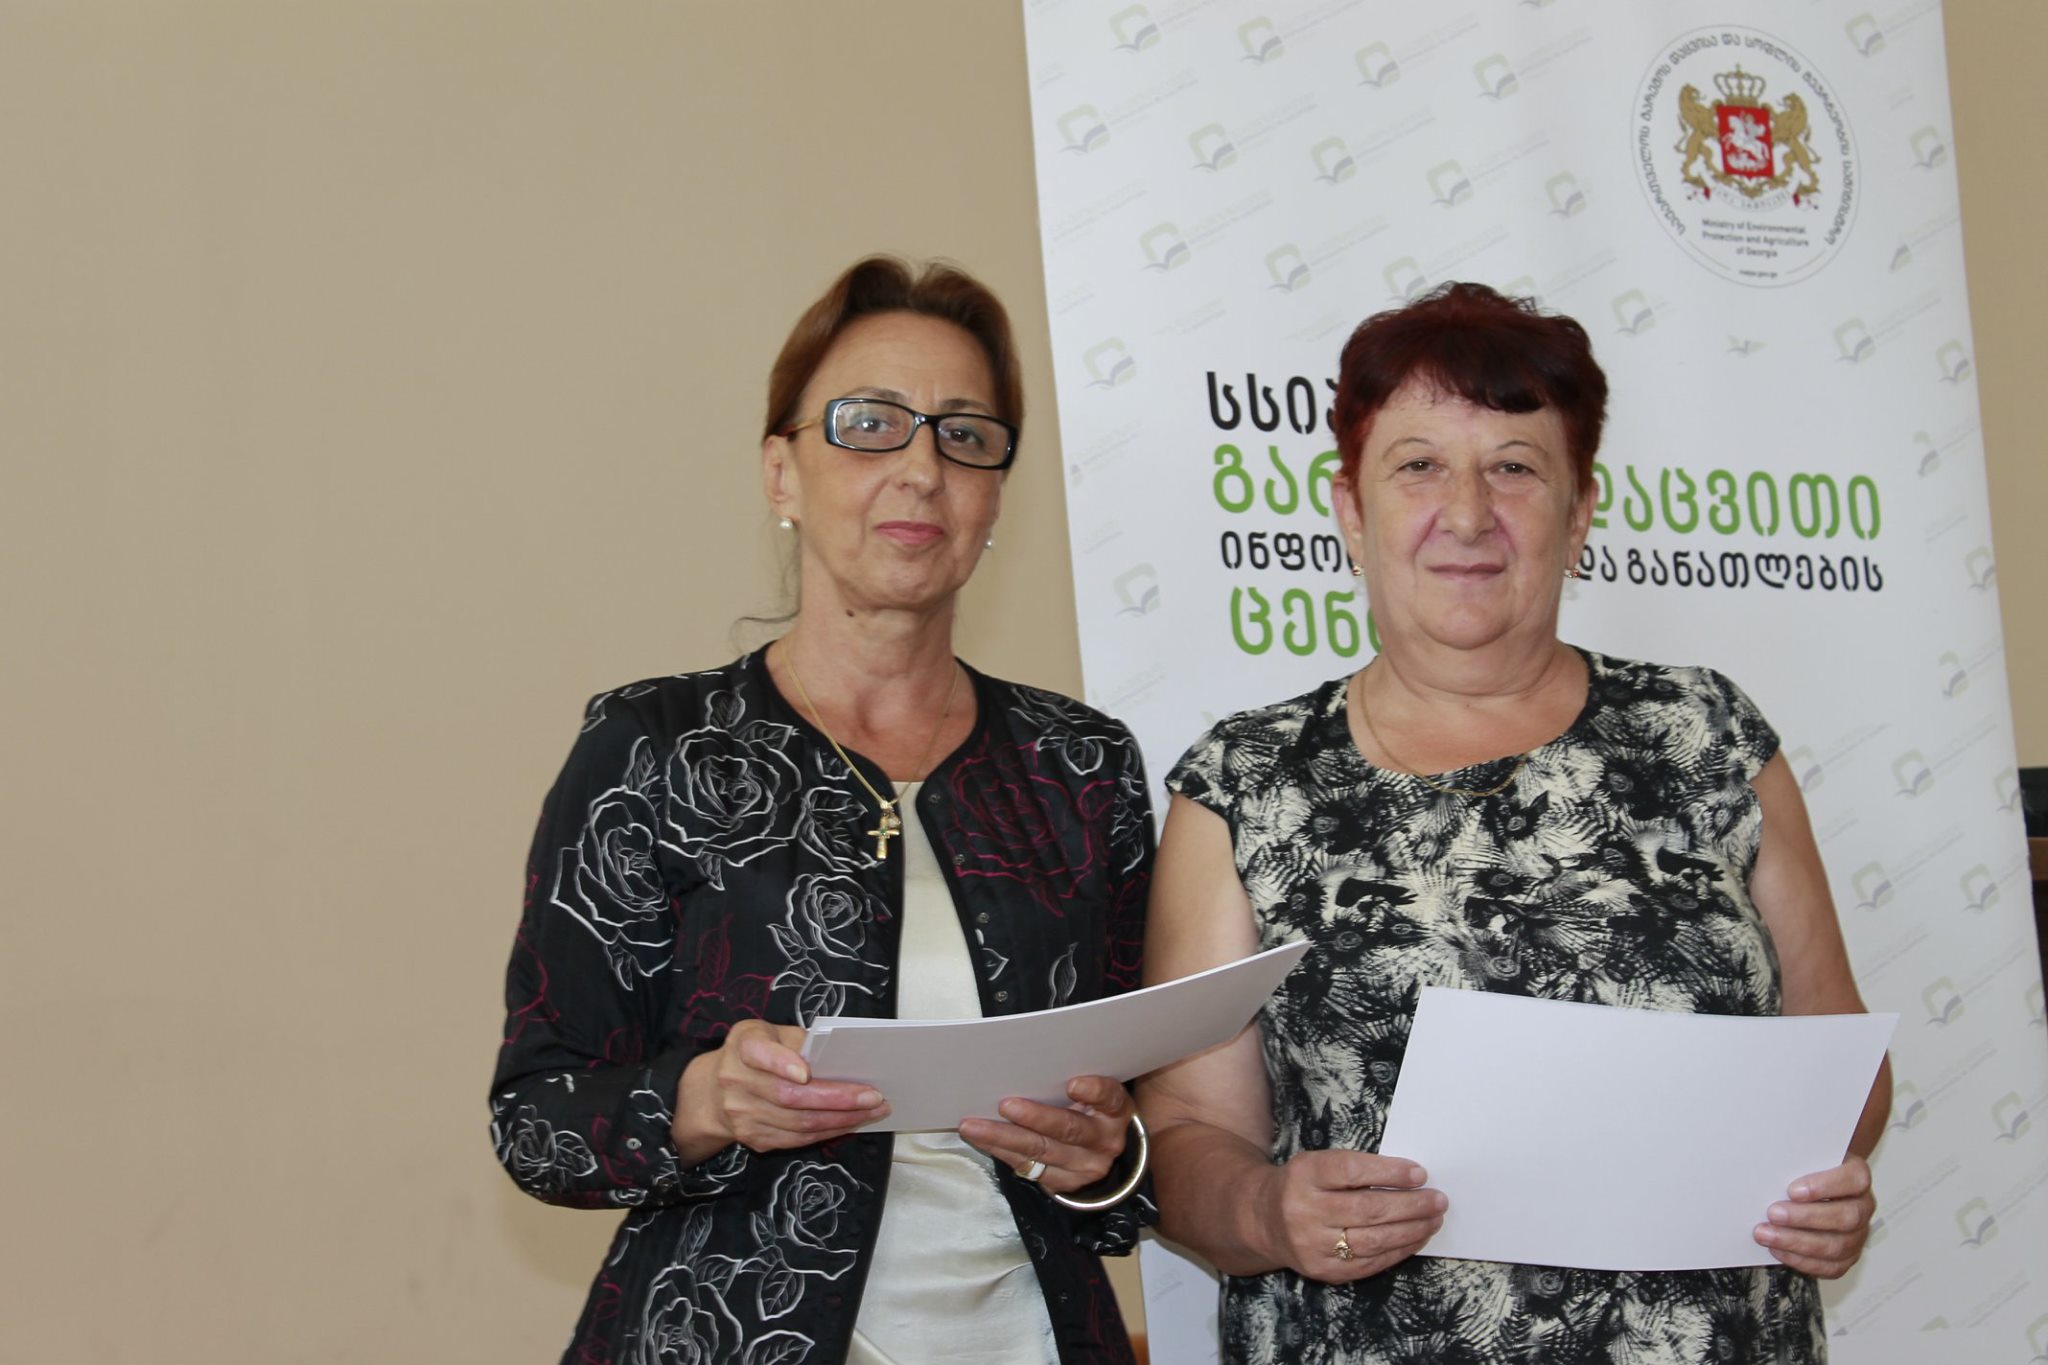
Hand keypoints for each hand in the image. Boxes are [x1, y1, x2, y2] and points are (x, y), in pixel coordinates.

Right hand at [672, 1019, 889, 1162]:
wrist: (714, 1091)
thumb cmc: (756, 1053)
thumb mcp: (769, 1032)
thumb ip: (797, 1040)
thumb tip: (837, 1058)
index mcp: (743, 1047)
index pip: (759, 1054)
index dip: (782, 1063)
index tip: (805, 1072)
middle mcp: (736, 1082)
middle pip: (790, 1096)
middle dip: (837, 1098)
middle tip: (873, 1096)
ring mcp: (743, 1116)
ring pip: (798, 1123)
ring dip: (840, 1120)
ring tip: (872, 1111)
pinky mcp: (754, 1139)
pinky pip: (796, 1140)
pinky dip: (827, 1132)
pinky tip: (849, 1123)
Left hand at [958, 1075, 1133, 1196]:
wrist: (1100, 1152)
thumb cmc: (1090, 1108)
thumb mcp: (1094, 1093)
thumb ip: (1071, 1079)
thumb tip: (1025, 1059)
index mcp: (1115, 1111)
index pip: (1110, 1098)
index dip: (1094, 1091)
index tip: (1072, 1083)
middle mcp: (1104, 1141)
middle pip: (1069, 1129)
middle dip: (1035, 1118)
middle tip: (1005, 1105)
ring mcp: (1084, 1167)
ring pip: (1040, 1151)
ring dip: (1003, 1138)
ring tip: (973, 1126)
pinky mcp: (1063, 1183)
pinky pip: (1027, 1168)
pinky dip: (1001, 1151)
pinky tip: (980, 1139)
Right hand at [1252, 1149, 1445, 1282]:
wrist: (1263, 1220)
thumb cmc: (1302, 1185)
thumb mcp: (1317, 1164)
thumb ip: (1356, 1169)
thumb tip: (1410, 1178)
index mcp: (1304, 1175)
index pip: (1351, 1171)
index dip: (1388, 1173)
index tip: (1420, 1174)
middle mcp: (1304, 1211)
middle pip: (1367, 1209)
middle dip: (1410, 1205)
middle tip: (1438, 1199)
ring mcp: (1313, 1245)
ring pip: (1372, 1240)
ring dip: (1411, 1230)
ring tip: (1434, 1219)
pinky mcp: (1324, 1271)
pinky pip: (1369, 1263)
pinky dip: (1398, 1250)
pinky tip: (1416, 1238)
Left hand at [1755, 1154, 1874, 1277]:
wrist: (1813, 1188)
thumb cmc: (1806, 1170)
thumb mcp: (1804, 1158)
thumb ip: (1794, 1161)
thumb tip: (1766, 1165)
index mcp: (1857, 1177)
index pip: (1854, 1179)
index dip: (1825, 1186)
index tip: (1792, 1190)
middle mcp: (1862, 1207)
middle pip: (1845, 1217)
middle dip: (1805, 1217)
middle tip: (1772, 1213)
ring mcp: (1858, 1235)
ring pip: (1836, 1245)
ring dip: (1796, 1241)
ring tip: (1765, 1234)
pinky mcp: (1847, 1257)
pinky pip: (1830, 1266)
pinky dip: (1801, 1260)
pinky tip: (1777, 1250)